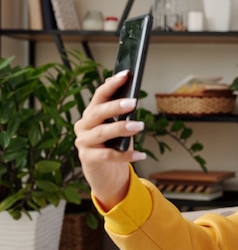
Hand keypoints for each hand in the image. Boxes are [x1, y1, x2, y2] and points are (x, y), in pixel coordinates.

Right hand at [74, 70, 146, 210]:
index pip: (100, 95)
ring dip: (121, 128)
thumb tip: (131, 97)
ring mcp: (84, 143)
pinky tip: (141, 154)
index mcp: (91, 114)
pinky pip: (109, 155)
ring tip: (139, 126)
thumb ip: (121, 114)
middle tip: (133, 102)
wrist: (106, 175)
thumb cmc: (114, 146)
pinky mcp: (89, 159)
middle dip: (115, 106)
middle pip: (97, 112)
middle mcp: (84, 126)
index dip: (112, 84)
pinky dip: (127, 155)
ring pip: (102, 132)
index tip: (126, 74)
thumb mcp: (118, 128)